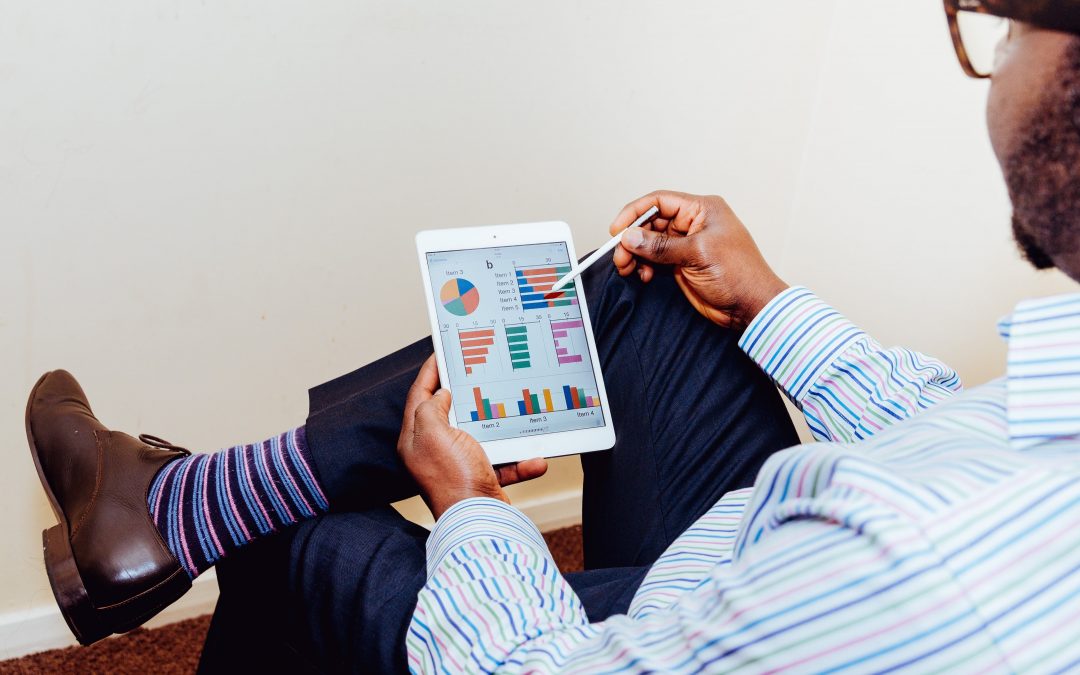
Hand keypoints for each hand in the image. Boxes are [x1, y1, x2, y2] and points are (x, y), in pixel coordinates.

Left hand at [397, 356, 548, 518]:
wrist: (479, 522)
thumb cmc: (453, 479)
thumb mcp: (434, 433)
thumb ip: (431, 408)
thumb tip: (441, 395)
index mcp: (416, 439)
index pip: (419, 396)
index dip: (430, 372)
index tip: (441, 353)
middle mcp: (434, 451)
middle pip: (449, 413)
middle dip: (466, 394)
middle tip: (478, 372)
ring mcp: (458, 465)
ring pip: (481, 435)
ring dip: (502, 429)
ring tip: (513, 411)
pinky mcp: (481, 479)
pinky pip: (503, 462)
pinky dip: (520, 461)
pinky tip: (534, 458)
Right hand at [610, 191, 788, 327]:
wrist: (751, 306)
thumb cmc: (739, 274)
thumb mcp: (697, 254)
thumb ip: (661, 246)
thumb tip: (630, 237)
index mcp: (702, 209)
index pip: (660, 201)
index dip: (635, 213)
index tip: (617, 230)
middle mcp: (693, 223)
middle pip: (651, 223)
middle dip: (633, 239)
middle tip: (620, 256)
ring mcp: (686, 244)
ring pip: (650, 243)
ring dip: (636, 255)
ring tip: (628, 268)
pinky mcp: (682, 264)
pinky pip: (655, 260)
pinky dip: (645, 266)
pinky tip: (644, 276)